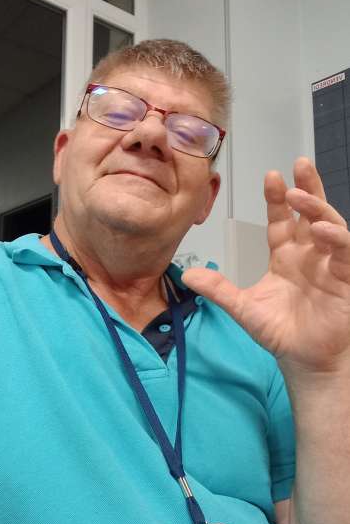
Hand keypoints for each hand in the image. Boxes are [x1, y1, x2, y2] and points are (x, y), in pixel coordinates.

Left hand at [182, 157, 349, 374]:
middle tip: (299, 164)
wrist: (303, 359)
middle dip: (307, 187)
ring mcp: (329, 264)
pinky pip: (345, 252)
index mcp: (285, 256)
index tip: (270, 177)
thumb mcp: (244, 308)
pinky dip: (336, 238)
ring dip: (317, 208)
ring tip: (300, 196)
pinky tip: (320, 230)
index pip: (281, 220)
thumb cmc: (279, 332)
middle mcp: (308, 254)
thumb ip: (219, 291)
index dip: (277, 199)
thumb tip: (188, 276)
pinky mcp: (345, 278)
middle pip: (310, 213)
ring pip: (329, 225)